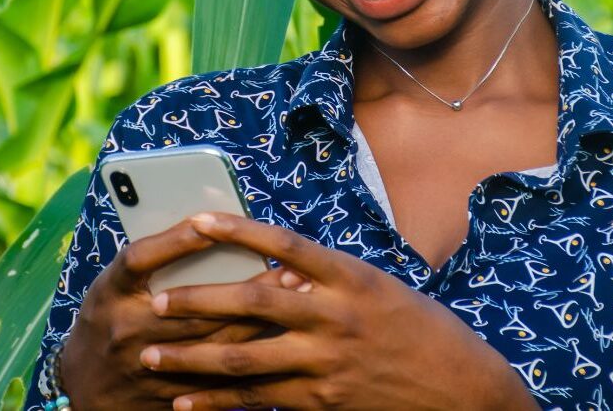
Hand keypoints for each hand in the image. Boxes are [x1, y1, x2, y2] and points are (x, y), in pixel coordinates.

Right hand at [61, 218, 308, 409]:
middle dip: (246, 287)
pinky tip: (280, 338)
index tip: (210, 220)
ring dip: (258, 319)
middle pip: (193, 305)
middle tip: (288, 267)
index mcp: (111, 292)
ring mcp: (146, 365)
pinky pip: (214, 376)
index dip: (174, 240)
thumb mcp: (116, 283)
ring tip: (295, 296)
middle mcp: (126, 328)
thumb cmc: (110, 316)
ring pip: (211, 341)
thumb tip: (209, 223)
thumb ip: (154, 259)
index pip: (141, 259)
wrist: (85, 389)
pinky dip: (249, 355)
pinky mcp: (165, 394)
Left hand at [139, 212, 537, 410]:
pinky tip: (185, 401)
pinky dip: (217, 402)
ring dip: (191, 357)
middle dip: (197, 301)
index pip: (284, 244)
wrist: (461, 389)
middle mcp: (335, 316)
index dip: (238, 230)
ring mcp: (326, 363)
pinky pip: (258, 401)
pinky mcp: (322, 404)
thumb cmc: (422, 329)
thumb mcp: (379, 290)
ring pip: (244, 358)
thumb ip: (327, 282)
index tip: (197, 220)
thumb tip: (273, 274)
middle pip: (252, 303)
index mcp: (350, 277)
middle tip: (155, 300)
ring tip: (151, 354)